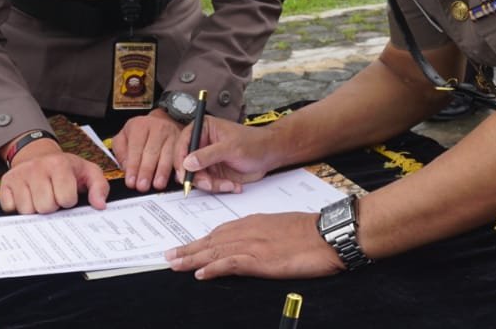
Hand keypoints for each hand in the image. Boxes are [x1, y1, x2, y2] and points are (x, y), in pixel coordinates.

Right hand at [0, 139, 108, 213]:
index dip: (68, 201)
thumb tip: (100, 205)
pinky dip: (18, 207)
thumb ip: (99, 187)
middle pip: (45, 207)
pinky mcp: (5, 183)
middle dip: (51, 206)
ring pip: (27, 211)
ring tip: (40, 196)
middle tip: (52, 195)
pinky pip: (10, 208)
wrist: (38, 154)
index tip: (67, 193)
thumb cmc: (65, 167)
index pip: (65, 199)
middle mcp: (36, 167)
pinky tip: (27, 196)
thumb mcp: (88, 172)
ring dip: (35, 208)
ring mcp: (19, 175)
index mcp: (58, 164)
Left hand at [111, 109, 182, 191]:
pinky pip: (180, 155)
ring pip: (168, 154)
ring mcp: (172, 134)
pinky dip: (178, 167)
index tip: (131, 181)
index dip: (133, 166)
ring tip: (157, 184)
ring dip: (162, 171)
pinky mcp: (182, 141)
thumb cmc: (142, 132)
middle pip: (152, 151)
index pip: (135, 148)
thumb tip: (125, 167)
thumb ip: (120, 151)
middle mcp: (157, 128)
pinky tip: (174, 178)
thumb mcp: (124, 136)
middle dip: (146, 170)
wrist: (162, 122)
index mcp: (140, 126)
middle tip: (142, 185)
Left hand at [165, 212, 343, 279]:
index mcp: (254, 222)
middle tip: (168, 256)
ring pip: (215, 251)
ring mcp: (253, 244)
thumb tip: (254, 243)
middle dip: (188, 248)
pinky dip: (213, 268)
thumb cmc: (311, 231)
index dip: (201, 240)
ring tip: (173, 264)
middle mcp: (249, 230)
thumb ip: (264, 233)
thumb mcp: (282, 227)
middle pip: (211, 240)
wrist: (328, 233)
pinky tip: (199, 274)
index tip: (187, 246)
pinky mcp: (261, 259)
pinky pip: (230, 263)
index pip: (220, 231)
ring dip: (191, 258)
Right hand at [175, 116, 279, 194]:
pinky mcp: (214, 172)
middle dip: (198, 177)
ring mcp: (207, 159)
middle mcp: (202, 144)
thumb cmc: (254, 143)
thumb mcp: (231, 147)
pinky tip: (233, 184)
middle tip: (209, 183)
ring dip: (211, 184)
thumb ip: (208, 155)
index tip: (184, 173)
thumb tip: (188, 162)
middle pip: (187, 163)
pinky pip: (208, 184)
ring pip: (197, 177)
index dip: (181, 159)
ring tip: (227, 184)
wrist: (269, 155)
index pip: (183, 143)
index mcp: (203, 128)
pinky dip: (219, 187)